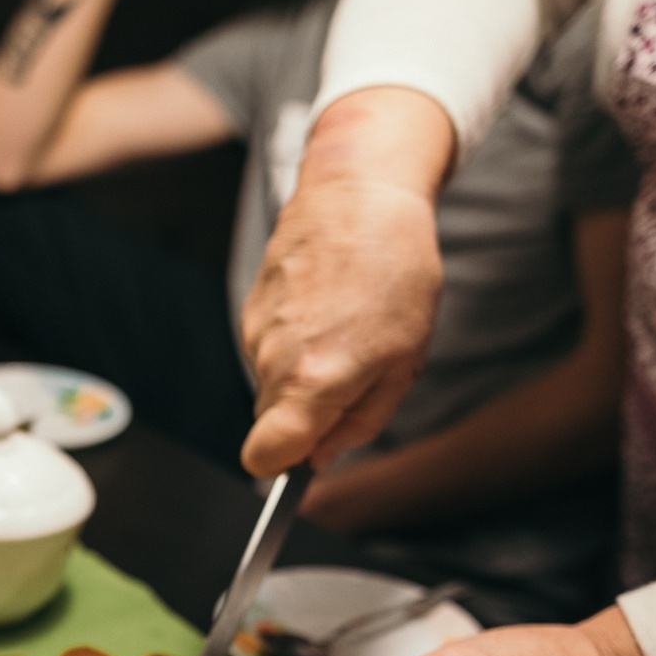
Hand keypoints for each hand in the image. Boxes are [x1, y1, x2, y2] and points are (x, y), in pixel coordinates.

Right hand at [237, 88, 454, 477]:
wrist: (358, 191)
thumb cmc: (394, 272)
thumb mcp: (404, 360)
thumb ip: (361, 420)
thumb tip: (322, 453)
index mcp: (313, 381)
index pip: (263, 458)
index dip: (287, 464)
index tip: (312, 451)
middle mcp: (273, 361)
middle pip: (272, 423)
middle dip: (309, 414)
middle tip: (358, 371)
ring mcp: (256, 332)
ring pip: (273, 385)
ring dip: (306, 374)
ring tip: (349, 326)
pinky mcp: (251, 307)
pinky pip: (270, 349)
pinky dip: (296, 341)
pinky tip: (329, 304)